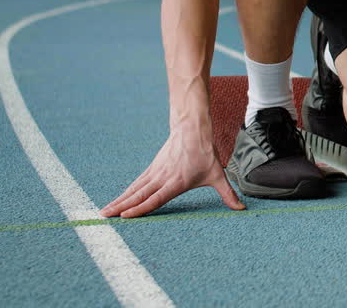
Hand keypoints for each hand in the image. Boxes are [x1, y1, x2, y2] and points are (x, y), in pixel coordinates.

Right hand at [101, 129, 244, 217]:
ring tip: (104, 212)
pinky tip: (117, 201)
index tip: (126, 216)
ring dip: (119, 200)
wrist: (192, 129)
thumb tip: (241, 209)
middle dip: (122, 207)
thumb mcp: (218, 175)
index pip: (156, 198)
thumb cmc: (205, 154)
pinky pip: (137, 183)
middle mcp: (162, 178)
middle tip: (104, 217)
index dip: (141, 208)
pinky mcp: (152, 169)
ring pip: (134, 189)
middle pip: (139, 195)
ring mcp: (155, 173)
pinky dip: (126, 193)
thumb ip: (228, 194)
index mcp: (176, 182)